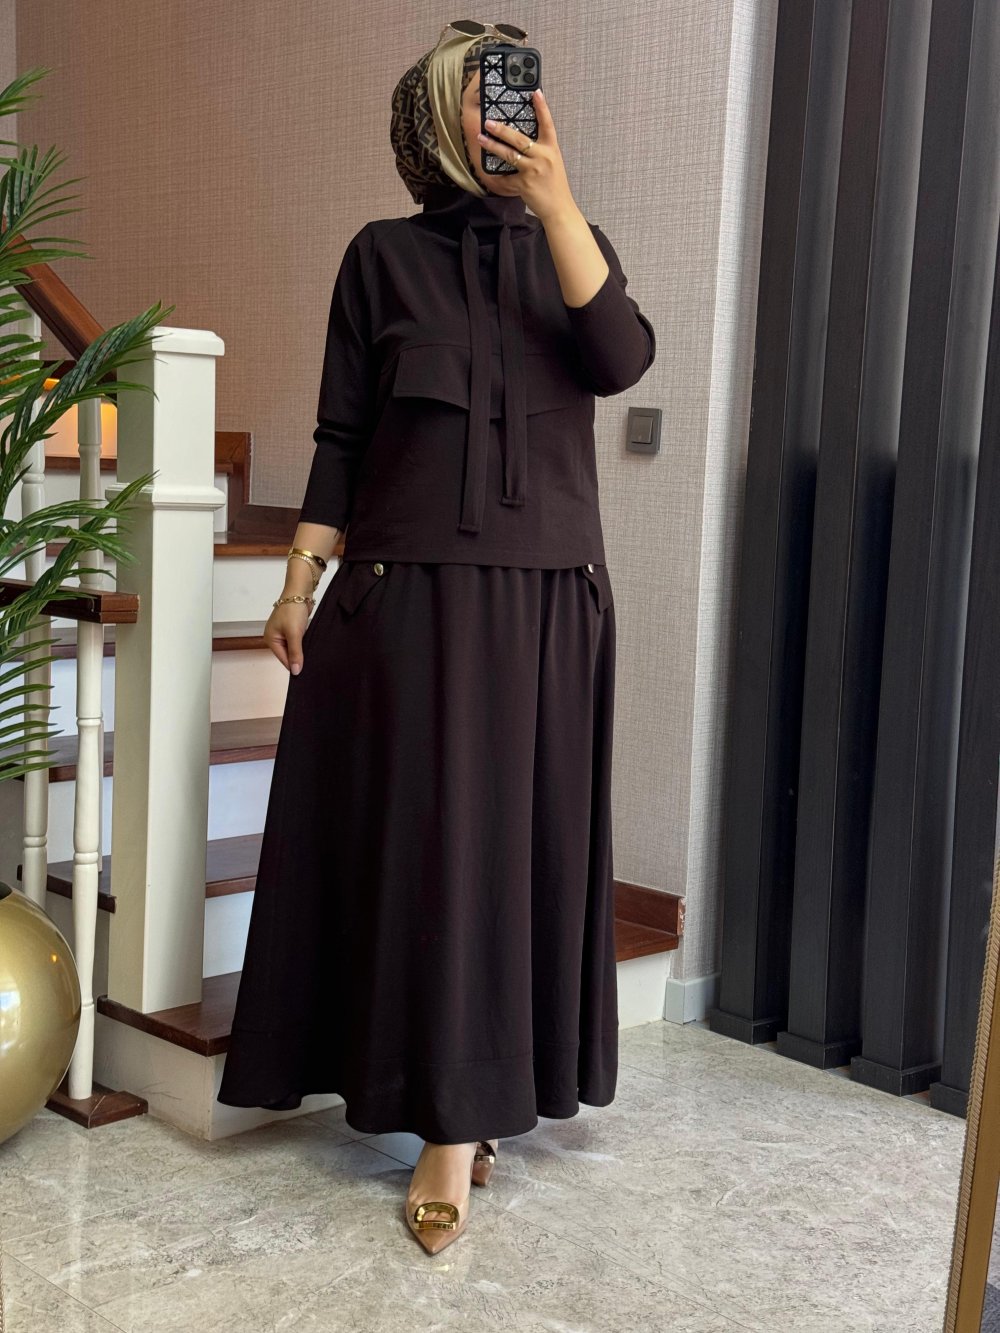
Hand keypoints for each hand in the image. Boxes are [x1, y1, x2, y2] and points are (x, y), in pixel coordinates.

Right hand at [266, 599, 311, 674]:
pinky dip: (302, 643)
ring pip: (293, 648)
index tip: (305, 671)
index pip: (282, 659)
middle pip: (287, 654)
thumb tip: (296, 671)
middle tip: (310, 661)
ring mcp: (283, 632)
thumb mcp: (294, 634)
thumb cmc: (293, 610)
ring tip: (310, 652)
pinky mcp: (291, 628)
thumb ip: (295, 653)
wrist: (300, 591)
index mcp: (270, 639)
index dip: (294, 665)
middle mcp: (274, 637)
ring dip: (300, 650)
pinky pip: (297, 641)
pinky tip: (309, 644)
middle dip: (297, 657)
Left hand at [476, 89, 576, 224]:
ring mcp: (533, 170)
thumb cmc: (555, 186)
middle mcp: (543, 157)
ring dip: (493, 146)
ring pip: (509, 154)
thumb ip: (541, 150)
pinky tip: (487, 172)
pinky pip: (506, 178)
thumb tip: (523, 142)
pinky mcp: (524, 184)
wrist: (559, 209)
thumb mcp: (553, 163)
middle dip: (502, 129)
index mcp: (552, 149)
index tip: (535, 92)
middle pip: (519, 138)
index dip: (542, 107)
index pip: (548, 124)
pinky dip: (496, 177)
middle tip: (489, 122)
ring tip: (481, 138)